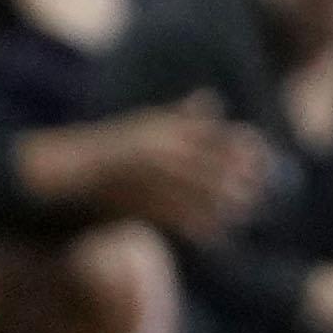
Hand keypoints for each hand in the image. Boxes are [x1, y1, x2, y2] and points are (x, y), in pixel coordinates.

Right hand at [36, 99, 266, 237]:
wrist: (72, 176)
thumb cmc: (112, 146)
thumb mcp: (145, 123)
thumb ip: (181, 115)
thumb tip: (211, 100)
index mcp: (168, 130)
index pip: (221, 137)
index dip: (248, 150)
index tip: (261, 159)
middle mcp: (165, 154)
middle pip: (220, 170)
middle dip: (244, 183)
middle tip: (256, 193)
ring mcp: (156, 183)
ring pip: (206, 199)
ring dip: (228, 207)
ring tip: (240, 213)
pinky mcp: (148, 208)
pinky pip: (186, 222)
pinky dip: (205, 228)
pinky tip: (216, 233)